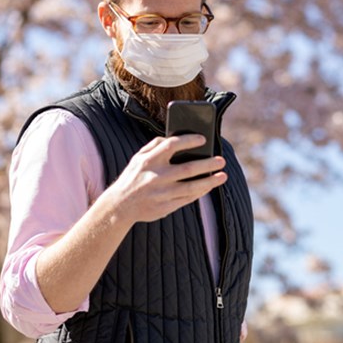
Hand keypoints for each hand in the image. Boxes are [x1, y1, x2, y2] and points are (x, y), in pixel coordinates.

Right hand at [104, 134, 227, 224]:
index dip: (189, 140)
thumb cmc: (133, 177)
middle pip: (188, 168)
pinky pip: (188, 199)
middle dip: (207, 164)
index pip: (172, 145)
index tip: (203, 139)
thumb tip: (174, 136)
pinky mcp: (165, 207)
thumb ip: (154, 145)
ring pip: (192, 187)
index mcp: (148, 161)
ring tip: (222, 175)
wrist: (120, 206)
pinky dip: (200, 192)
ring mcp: (162, 194)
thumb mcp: (137, 158)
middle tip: (221, 160)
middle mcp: (156, 177)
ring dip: (210, 181)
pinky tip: (209, 186)